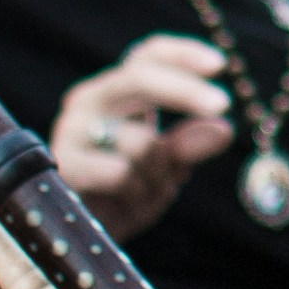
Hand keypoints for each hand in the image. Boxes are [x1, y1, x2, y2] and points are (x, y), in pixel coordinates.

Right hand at [52, 36, 233, 235]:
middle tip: (222, 104)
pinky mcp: (65, 163)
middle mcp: (90, 101)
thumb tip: (223, 129)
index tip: (220, 64)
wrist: (81, 235)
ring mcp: (72, 129)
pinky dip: (135, 194)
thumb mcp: (166, 167)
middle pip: (140, 78)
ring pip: (140, 141)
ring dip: (158, 176)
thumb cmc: (125, 194)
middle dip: (184, 90)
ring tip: (143, 194)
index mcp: (117, 93)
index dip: (182, 54)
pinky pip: (121, 173)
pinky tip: (122, 204)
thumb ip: (189, 145)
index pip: (147, 56)